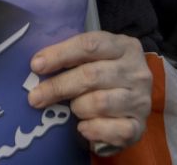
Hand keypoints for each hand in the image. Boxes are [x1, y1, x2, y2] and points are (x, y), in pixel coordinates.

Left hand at [27, 31, 151, 152]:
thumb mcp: (95, 55)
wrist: (134, 95)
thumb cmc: (106, 70)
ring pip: (100, 103)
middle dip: (59, 86)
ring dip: (78, 107)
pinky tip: (82, 127)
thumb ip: (72, 56)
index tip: (36, 65)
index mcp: (123, 46)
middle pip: (91, 75)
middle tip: (36, 96)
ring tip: (72, 108)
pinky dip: (94, 130)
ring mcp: (141, 100)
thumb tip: (37, 65)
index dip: (60, 54)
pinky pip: (114, 131)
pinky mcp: (141, 127)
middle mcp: (136, 72)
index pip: (88, 45)